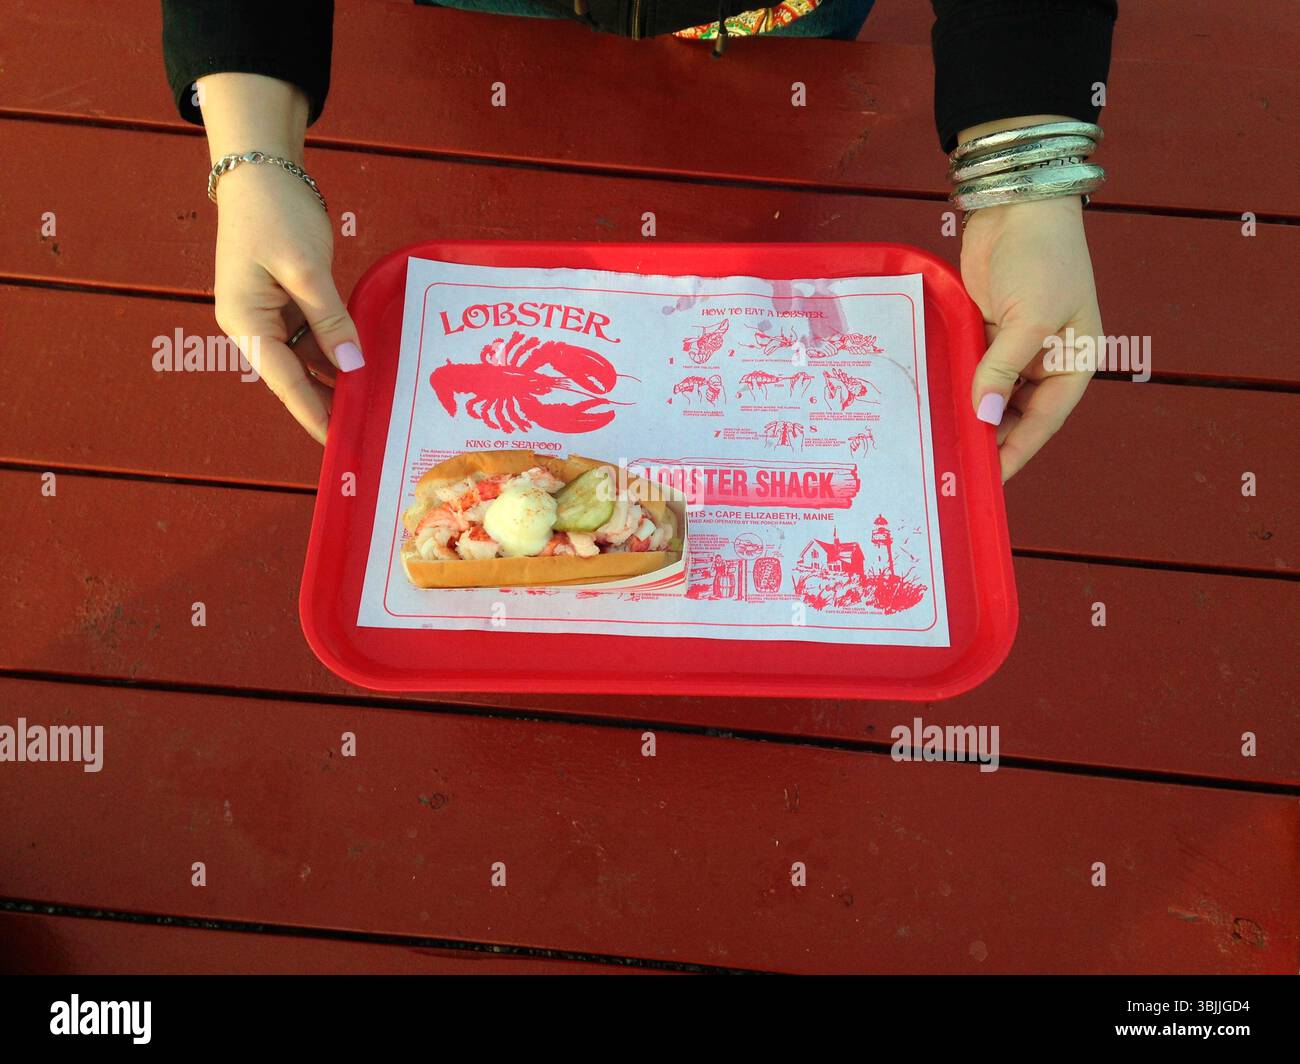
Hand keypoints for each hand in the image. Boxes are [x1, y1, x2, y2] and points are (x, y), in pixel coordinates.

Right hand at [213, 161, 362, 443]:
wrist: (261, 167)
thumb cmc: (275, 213)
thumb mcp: (305, 268)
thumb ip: (329, 319)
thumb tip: (352, 365)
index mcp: (245, 321)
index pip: (284, 381)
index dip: (312, 413)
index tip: (338, 442)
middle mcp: (252, 323)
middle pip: (294, 375)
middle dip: (327, 402)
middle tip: (363, 431)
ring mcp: (268, 312)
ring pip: (306, 358)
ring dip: (335, 378)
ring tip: (370, 405)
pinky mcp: (286, 299)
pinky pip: (313, 335)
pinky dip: (336, 350)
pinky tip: (363, 365)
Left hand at [960, 193, 1100, 481]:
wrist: (1018, 203)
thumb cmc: (1042, 258)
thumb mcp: (1031, 317)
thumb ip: (1004, 368)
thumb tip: (986, 416)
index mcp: (1073, 364)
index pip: (1042, 422)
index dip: (1016, 452)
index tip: (988, 482)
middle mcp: (1044, 362)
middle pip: (1014, 415)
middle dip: (988, 439)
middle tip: (953, 469)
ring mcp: (1012, 348)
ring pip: (988, 394)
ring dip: (968, 414)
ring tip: (938, 444)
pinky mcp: (983, 331)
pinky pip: (969, 369)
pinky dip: (954, 387)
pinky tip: (931, 406)